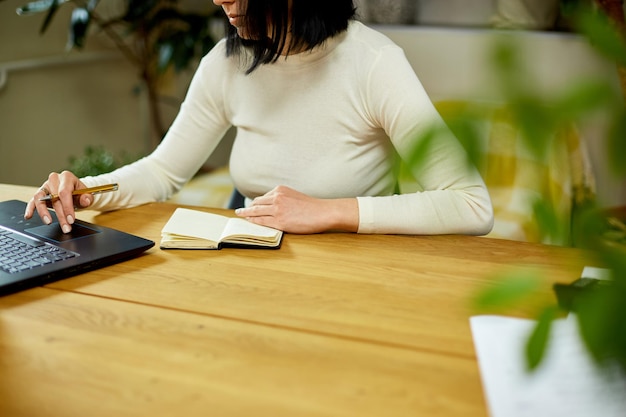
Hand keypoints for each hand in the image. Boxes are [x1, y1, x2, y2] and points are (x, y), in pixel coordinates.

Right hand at [24, 171, 93, 232]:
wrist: (74, 190)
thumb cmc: (79, 192)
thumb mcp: (86, 194)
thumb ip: (87, 198)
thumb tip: (85, 201)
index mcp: (66, 177)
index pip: (64, 192)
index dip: (67, 207)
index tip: (71, 219)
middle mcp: (54, 180)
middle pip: (55, 198)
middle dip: (60, 215)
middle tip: (66, 227)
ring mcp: (45, 186)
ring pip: (40, 199)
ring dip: (44, 212)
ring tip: (48, 222)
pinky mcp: (40, 194)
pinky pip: (33, 201)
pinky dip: (30, 208)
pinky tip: (29, 216)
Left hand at [235, 185, 358, 233]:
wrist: (323, 212)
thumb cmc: (312, 207)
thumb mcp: (294, 196)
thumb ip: (283, 199)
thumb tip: (271, 206)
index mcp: (280, 190)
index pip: (263, 197)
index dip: (255, 203)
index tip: (250, 206)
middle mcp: (276, 197)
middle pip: (256, 203)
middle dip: (247, 208)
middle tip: (240, 212)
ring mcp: (276, 209)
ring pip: (255, 212)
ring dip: (246, 214)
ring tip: (239, 216)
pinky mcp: (279, 221)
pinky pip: (261, 222)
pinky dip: (252, 222)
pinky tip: (248, 223)